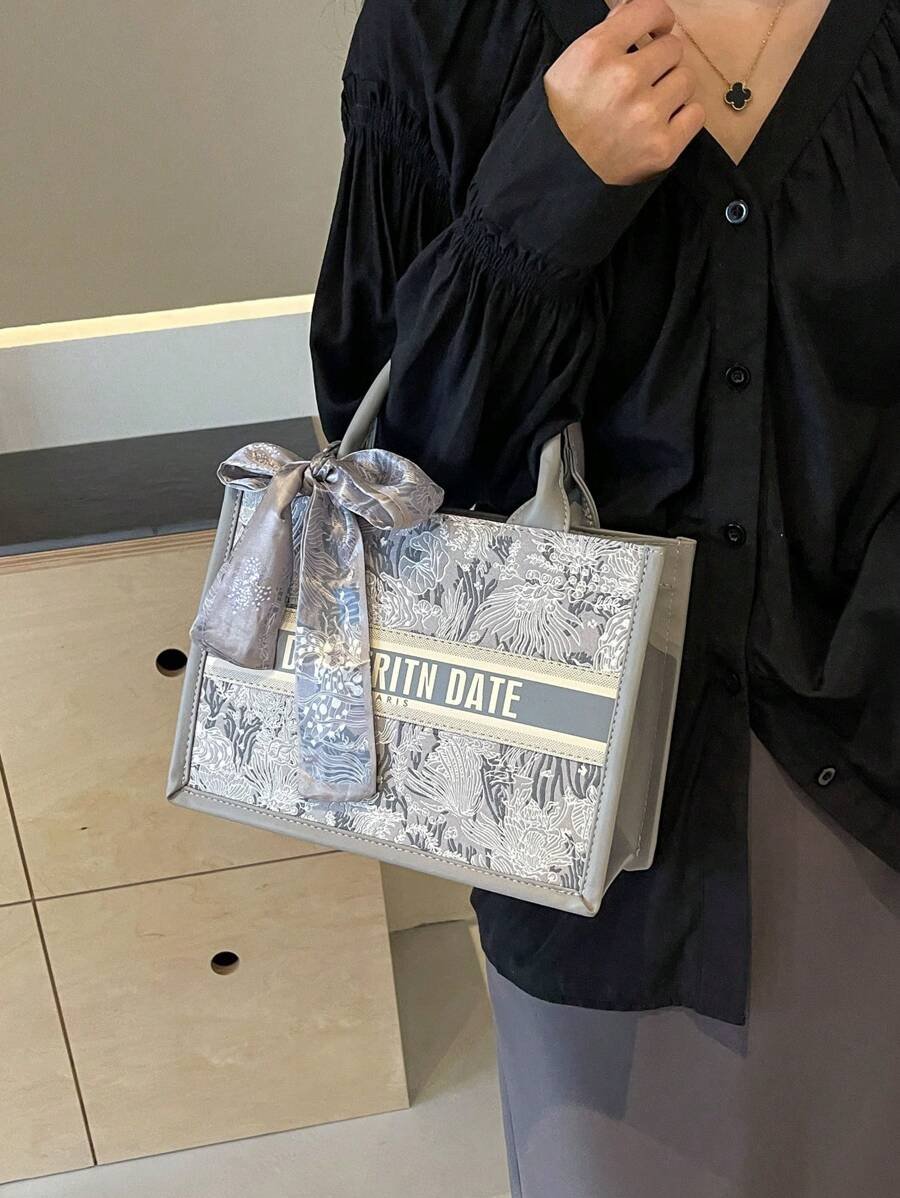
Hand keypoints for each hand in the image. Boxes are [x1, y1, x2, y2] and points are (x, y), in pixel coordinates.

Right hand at [544, 0, 704, 185]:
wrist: (561, 173)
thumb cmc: (565, 117)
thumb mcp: (570, 65)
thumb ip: (606, 33)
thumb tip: (635, 10)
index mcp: (597, 52)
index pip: (651, 10)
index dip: (659, 19)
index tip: (657, 31)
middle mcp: (624, 79)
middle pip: (673, 48)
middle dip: (663, 61)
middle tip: (647, 80)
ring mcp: (646, 115)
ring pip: (686, 79)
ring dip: (672, 90)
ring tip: (650, 106)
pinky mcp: (662, 146)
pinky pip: (696, 114)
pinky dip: (683, 118)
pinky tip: (661, 124)